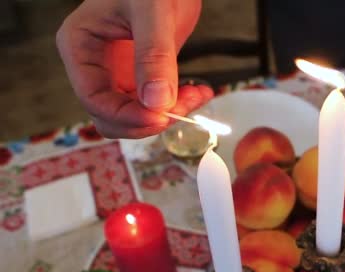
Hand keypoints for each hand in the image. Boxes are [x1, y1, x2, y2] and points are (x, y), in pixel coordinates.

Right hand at [56, 0, 211, 138]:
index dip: (126, 116)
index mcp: (80, 47)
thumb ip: (154, 55)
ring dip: (166, 115)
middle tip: (182, 108)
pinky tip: (197, 91)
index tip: (160, 116)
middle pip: (111, 115)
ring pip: (134, 115)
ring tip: (195, 96)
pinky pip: (154, 105)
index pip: (93, 99)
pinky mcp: (141, 76)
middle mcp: (94, 65)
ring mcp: (117, 73)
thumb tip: (156, 102)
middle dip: (148, 119)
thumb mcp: (153, 12)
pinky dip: (177, 105)